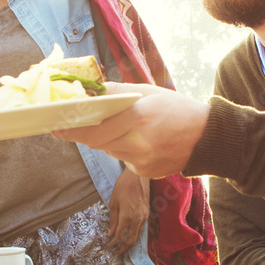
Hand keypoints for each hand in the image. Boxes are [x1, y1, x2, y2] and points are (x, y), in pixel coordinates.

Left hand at [54, 85, 208, 178]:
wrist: (207, 137)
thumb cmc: (178, 109)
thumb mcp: (148, 92)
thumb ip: (116, 93)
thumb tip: (88, 92)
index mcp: (137, 118)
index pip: (93, 129)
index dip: (72, 130)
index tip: (57, 127)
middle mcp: (137, 142)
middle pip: (97, 142)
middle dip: (88, 133)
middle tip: (82, 125)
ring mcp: (141, 161)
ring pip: (110, 151)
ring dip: (110, 140)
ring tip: (131, 128)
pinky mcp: (145, 172)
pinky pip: (124, 160)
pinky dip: (126, 150)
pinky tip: (144, 142)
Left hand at [107, 168, 149, 253]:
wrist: (138, 176)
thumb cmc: (123, 186)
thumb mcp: (113, 203)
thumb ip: (113, 220)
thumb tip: (110, 233)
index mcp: (127, 217)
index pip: (119, 237)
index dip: (112, 244)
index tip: (107, 247)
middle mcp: (137, 219)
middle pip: (131, 240)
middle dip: (122, 248)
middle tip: (115, 252)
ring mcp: (144, 217)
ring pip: (137, 236)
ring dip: (129, 243)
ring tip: (121, 247)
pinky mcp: (147, 214)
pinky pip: (141, 229)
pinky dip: (134, 235)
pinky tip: (129, 235)